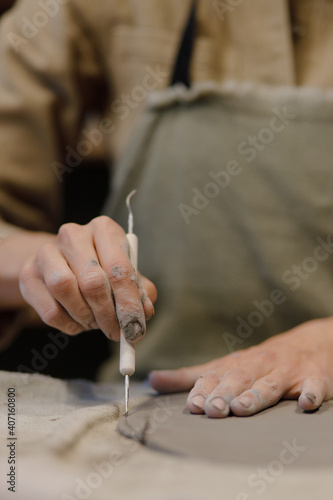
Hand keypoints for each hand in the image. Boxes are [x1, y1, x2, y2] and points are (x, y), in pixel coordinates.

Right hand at [19, 216, 156, 340]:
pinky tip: (78, 323)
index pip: (119, 268)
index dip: (129, 301)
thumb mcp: (124, 273)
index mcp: (103, 229)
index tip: (135, 325)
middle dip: (108, 314)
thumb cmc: (100, 268)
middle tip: (116, 332)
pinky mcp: (29, 274)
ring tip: (95, 323)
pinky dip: (68, 324)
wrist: (59, 263)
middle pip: (92, 281)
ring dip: (85, 316)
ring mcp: (47, 252)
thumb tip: (145, 311)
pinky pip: (49, 310)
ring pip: (65, 290)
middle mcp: (73, 234)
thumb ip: (140, 290)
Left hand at [149, 318, 332, 416]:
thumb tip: (152, 380)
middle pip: (241, 379)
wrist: (309, 343)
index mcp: (237, 365)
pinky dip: (311, 393)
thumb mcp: (225, 365)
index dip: (204, 390)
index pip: (217, 376)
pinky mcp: (314, 377)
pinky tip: (305, 403)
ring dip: (257, 395)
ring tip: (242, 408)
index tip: (192, 405)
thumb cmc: (259, 361)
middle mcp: (260, 366)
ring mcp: (287, 372)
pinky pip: (314, 386)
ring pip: (271, 384)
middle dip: (225, 394)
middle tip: (212, 409)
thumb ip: (190, 376)